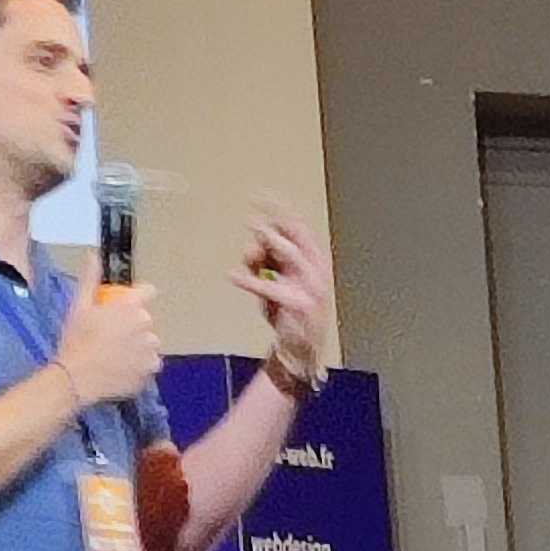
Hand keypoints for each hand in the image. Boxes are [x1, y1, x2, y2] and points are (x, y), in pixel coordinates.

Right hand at [56, 283, 162, 414]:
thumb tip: (92, 255)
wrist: (75, 377)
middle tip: (111, 338)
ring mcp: (150, 350)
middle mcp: (146, 326)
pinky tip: (120, 369)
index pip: (148, 291)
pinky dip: (138, 367)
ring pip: (148, 344)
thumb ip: (90, 279)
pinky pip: (148, 365)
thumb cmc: (75, 340)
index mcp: (131, 307)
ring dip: (137, 348)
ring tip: (115, 356)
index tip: (125, 307)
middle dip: (133, 327)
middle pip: (146, 322)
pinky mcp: (150, 370)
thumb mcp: (78, 307)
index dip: (138, 297)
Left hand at [241, 206, 334, 388]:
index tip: (262, 197)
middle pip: (299, 236)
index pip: (300, 229)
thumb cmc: (288, 316)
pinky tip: (232, 275)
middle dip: (277, 219)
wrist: (301, 353)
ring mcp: (310, 289)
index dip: (281, 211)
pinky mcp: (298, 306)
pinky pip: (271, 288)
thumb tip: (250, 247)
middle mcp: (317, 272)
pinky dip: (250, 281)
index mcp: (315, 263)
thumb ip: (264, 265)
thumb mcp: (275, 285)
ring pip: (291, 255)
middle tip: (254, 209)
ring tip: (252, 231)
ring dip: (271, 241)